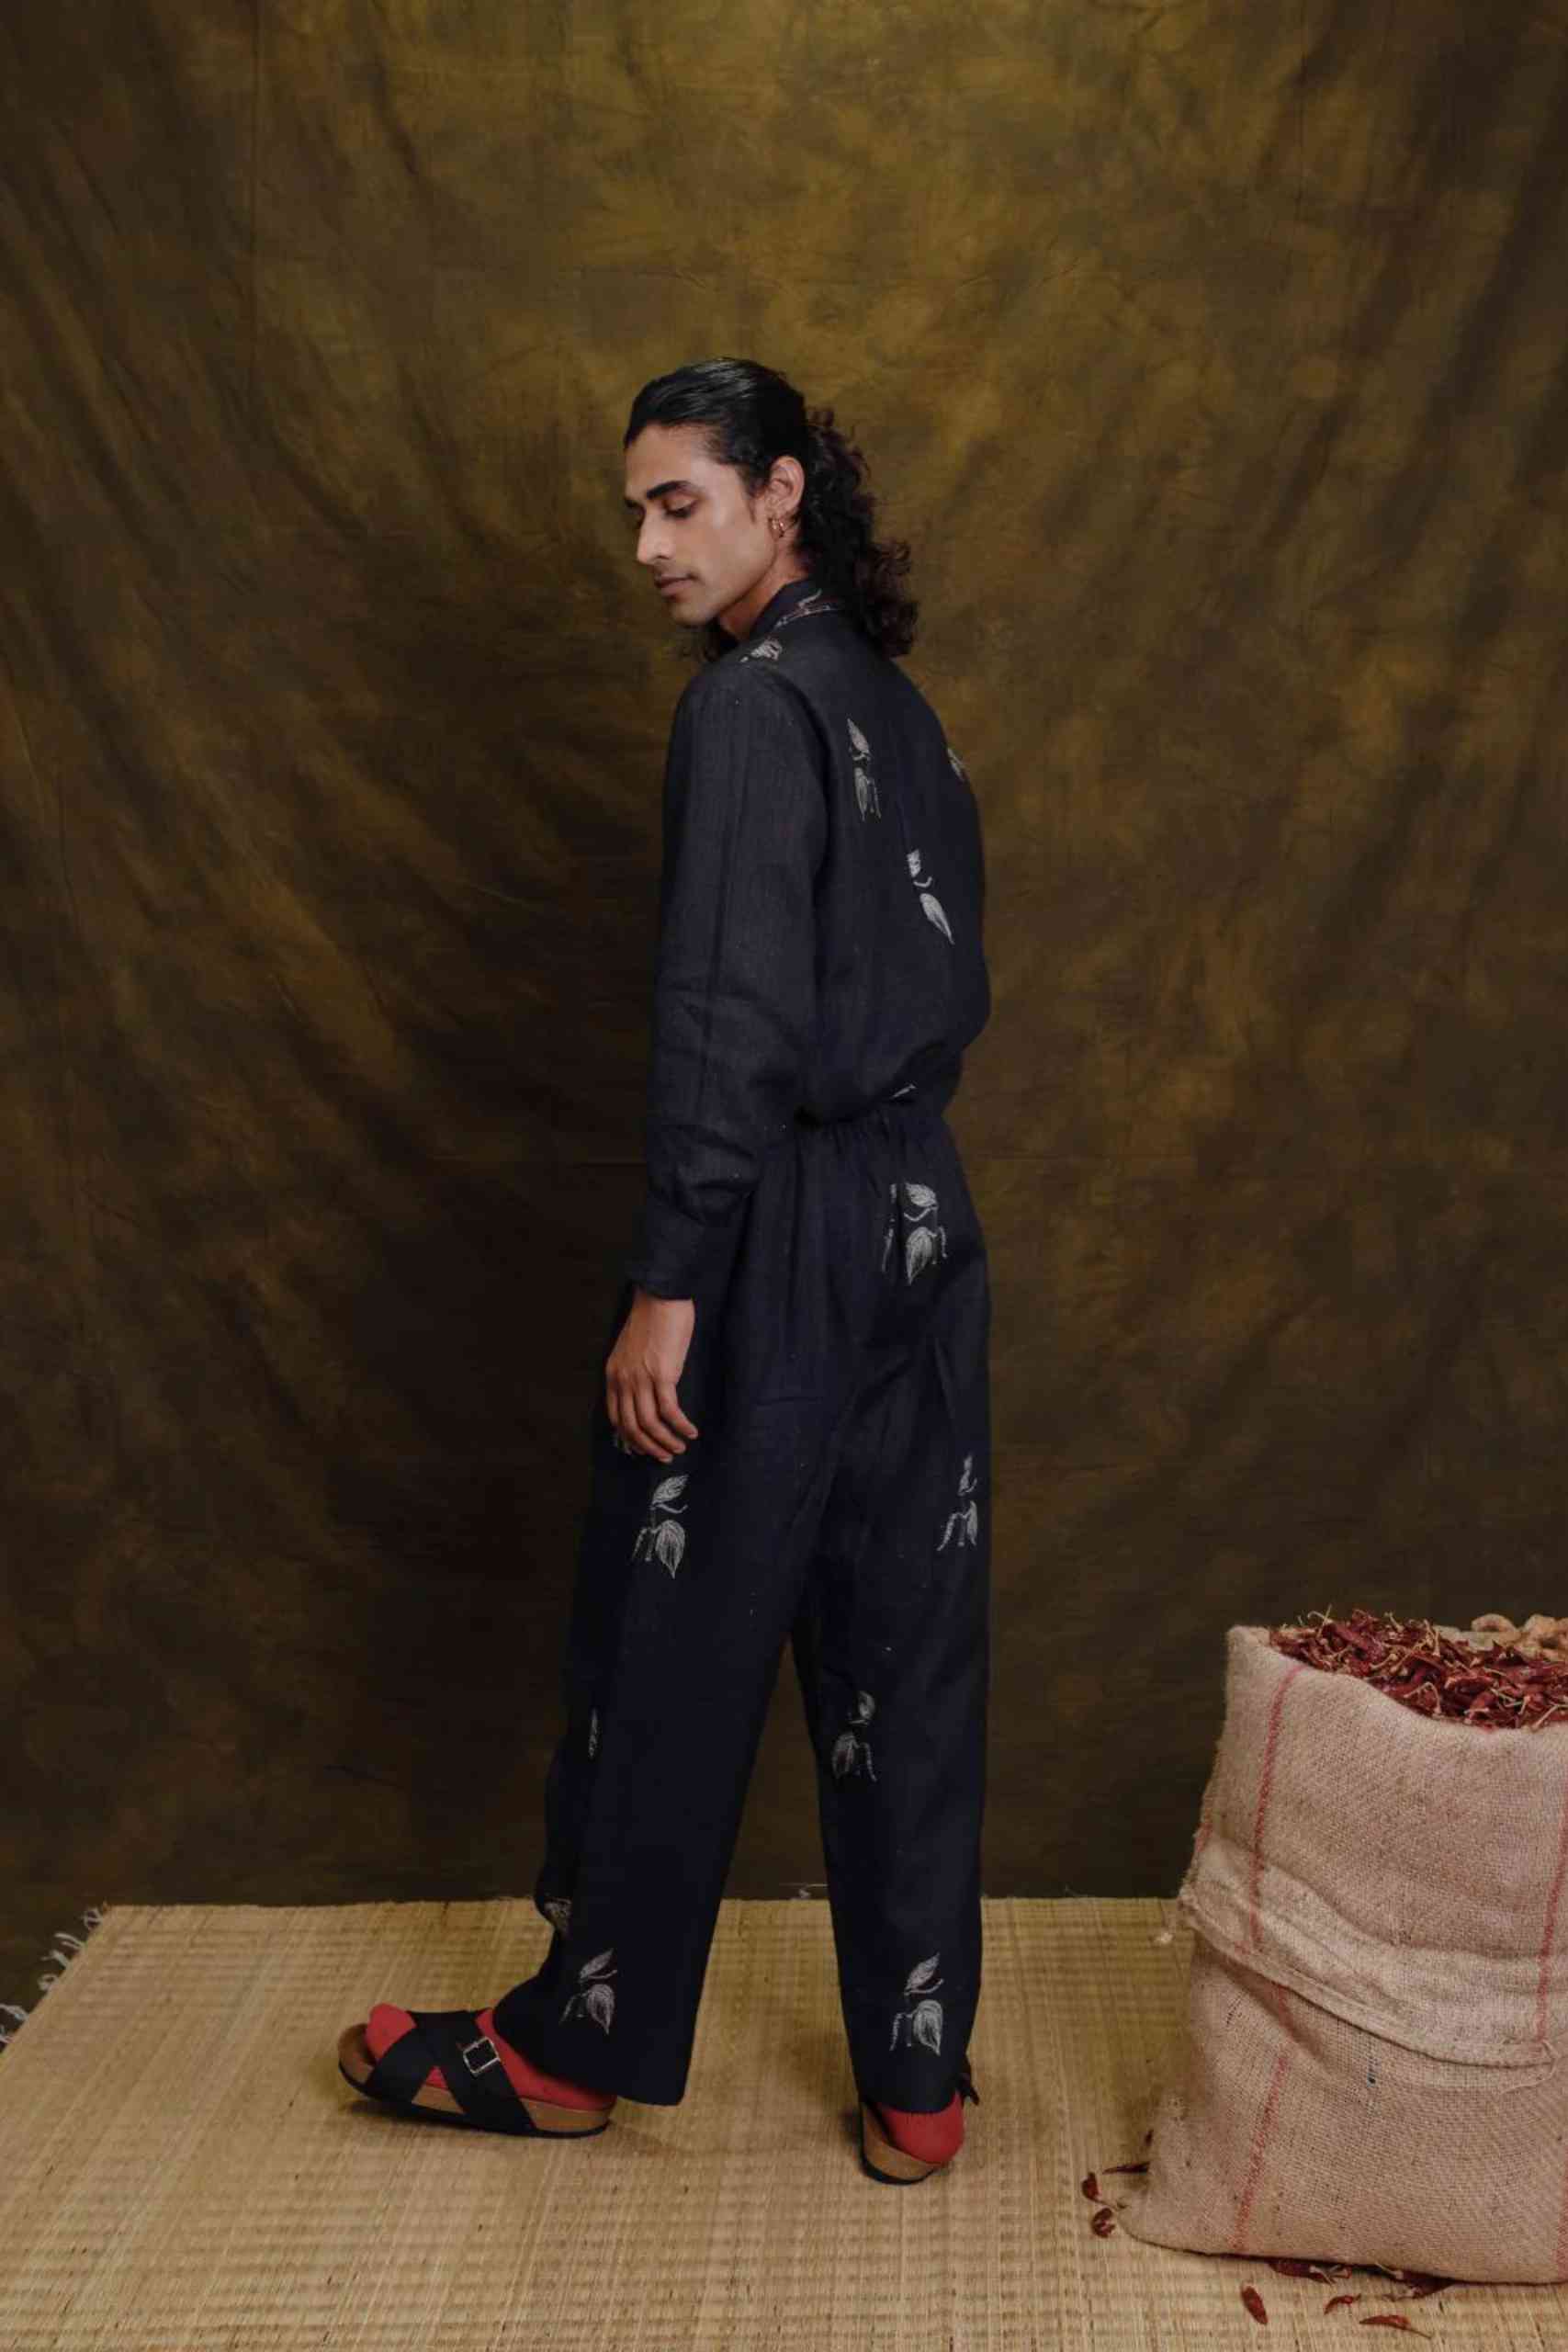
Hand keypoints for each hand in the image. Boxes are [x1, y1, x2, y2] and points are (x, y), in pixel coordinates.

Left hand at [606, 1287, 700, 1461]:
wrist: (660, 1297)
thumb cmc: (650, 1319)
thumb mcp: (630, 1349)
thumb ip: (631, 1371)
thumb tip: (644, 1392)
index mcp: (613, 1375)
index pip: (616, 1418)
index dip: (631, 1438)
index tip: (645, 1448)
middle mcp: (623, 1381)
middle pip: (632, 1427)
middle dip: (649, 1447)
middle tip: (665, 1456)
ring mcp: (641, 1379)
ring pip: (650, 1424)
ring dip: (666, 1441)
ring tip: (680, 1447)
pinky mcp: (662, 1375)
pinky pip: (670, 1411)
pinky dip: (681, 1426)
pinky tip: (691, 1431)